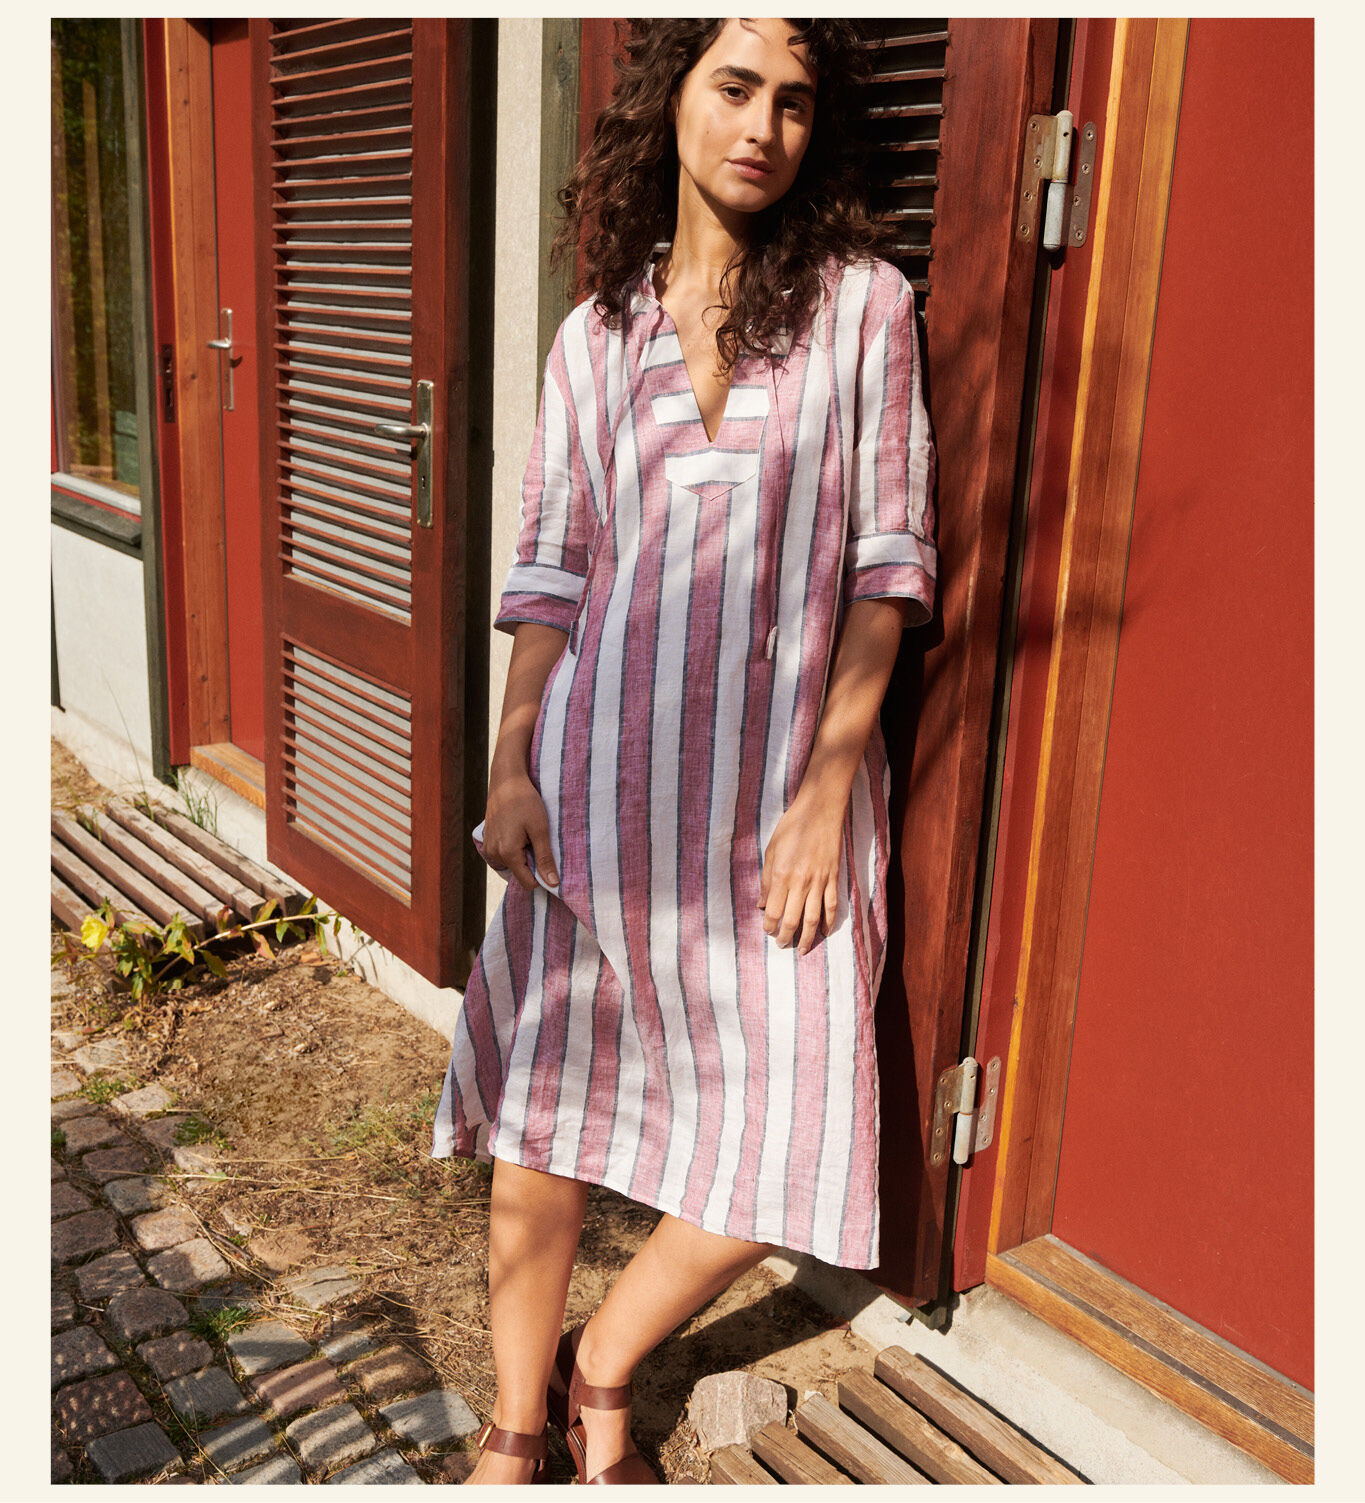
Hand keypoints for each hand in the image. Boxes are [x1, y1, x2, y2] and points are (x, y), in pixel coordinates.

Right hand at [483, 771, 558, 893]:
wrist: (506, 781)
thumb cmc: (525, 802)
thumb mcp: (540, 829)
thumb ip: (545, 858)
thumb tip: (553, 884)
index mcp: (507, 853)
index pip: (528, 883)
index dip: (542, 876)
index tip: (549, 859)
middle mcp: (494, 854)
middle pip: (520, 872)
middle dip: (532, 861)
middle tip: (538, 839)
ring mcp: (488, 847)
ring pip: (512, 863)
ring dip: (523, 853)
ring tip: (527, 833)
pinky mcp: (487, 840)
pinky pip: (504, 853)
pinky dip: (514, 847)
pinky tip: (518, 830)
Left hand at [757, 795, 842, 954]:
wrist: (820, 811)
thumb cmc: (792, 827)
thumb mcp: (771, 850)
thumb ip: (766, 880)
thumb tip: (762, 905)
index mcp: (782, 876)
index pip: (774, 911)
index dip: (770, 926)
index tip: (768, 931)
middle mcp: (801, 882)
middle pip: (793, 919)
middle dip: (786, 937)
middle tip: (782, 945)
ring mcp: (819, 882)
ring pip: (813, 918)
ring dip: (807, 937)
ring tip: (801, 948)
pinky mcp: (833, 878)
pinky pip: (832, 906)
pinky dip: (829, 922)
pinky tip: (824, 932)